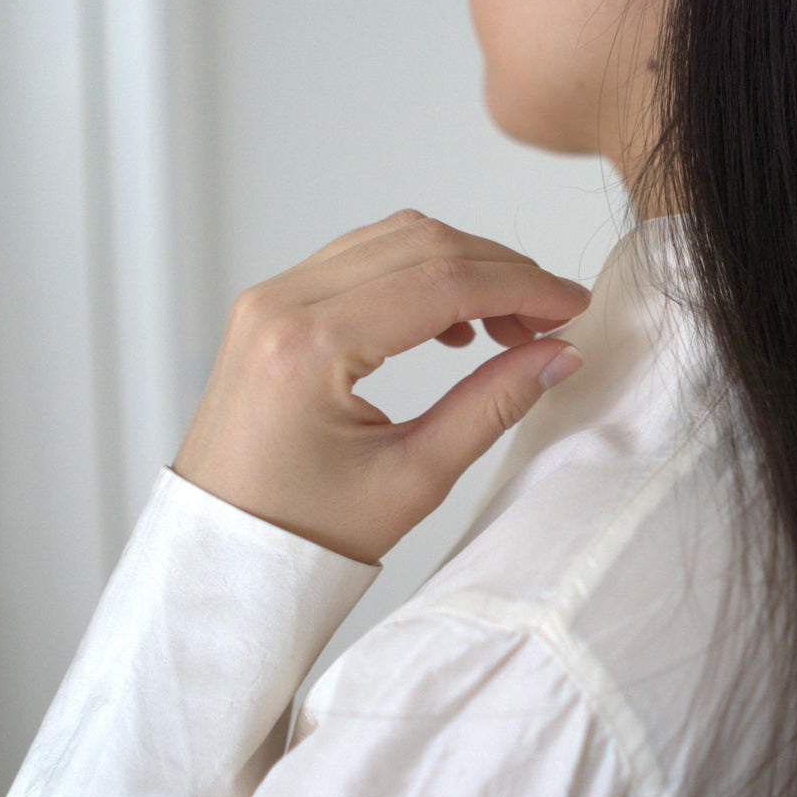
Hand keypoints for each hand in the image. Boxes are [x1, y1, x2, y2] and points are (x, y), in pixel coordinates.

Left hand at [172, 210, 588, 563]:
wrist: (223, 555)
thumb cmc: (306, 533)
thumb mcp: (415, 478)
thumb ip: (494, 405)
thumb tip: (559, 354)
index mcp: (310, 347)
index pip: (441, 281)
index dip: (522, 285)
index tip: (573, 305)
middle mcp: (282, 305)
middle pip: (421, 244)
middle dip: (501, 271)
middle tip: (552, 317)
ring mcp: (271, 299)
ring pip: (393, 241)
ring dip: (464, 267)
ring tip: (511, 324)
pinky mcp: (272, 307)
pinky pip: (362, 259)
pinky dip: (421, 274)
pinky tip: (455, 325)